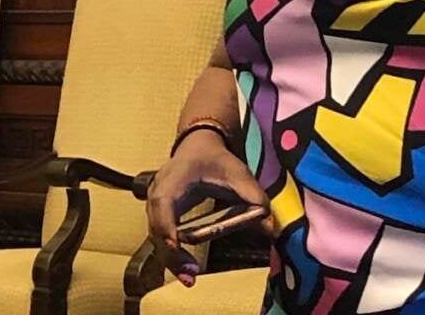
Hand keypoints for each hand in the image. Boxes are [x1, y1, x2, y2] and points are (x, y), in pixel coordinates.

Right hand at [146, 129, 268, 286]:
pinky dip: (173, 255)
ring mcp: (155, 207)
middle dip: (172, 255)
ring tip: (190, 277)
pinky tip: (187, 268)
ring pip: (157, 239)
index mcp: (172, 181)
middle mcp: (157, 195)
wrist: (198, 146)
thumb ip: (252, 194)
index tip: (177, 247)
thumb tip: (268, 220)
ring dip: (172, 260)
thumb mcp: (236, 172)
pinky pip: (162, 239)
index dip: (167, 228)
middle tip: (191, 275)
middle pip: (157, 230)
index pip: (163, 207)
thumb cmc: (214, 158)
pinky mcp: (160, 216)